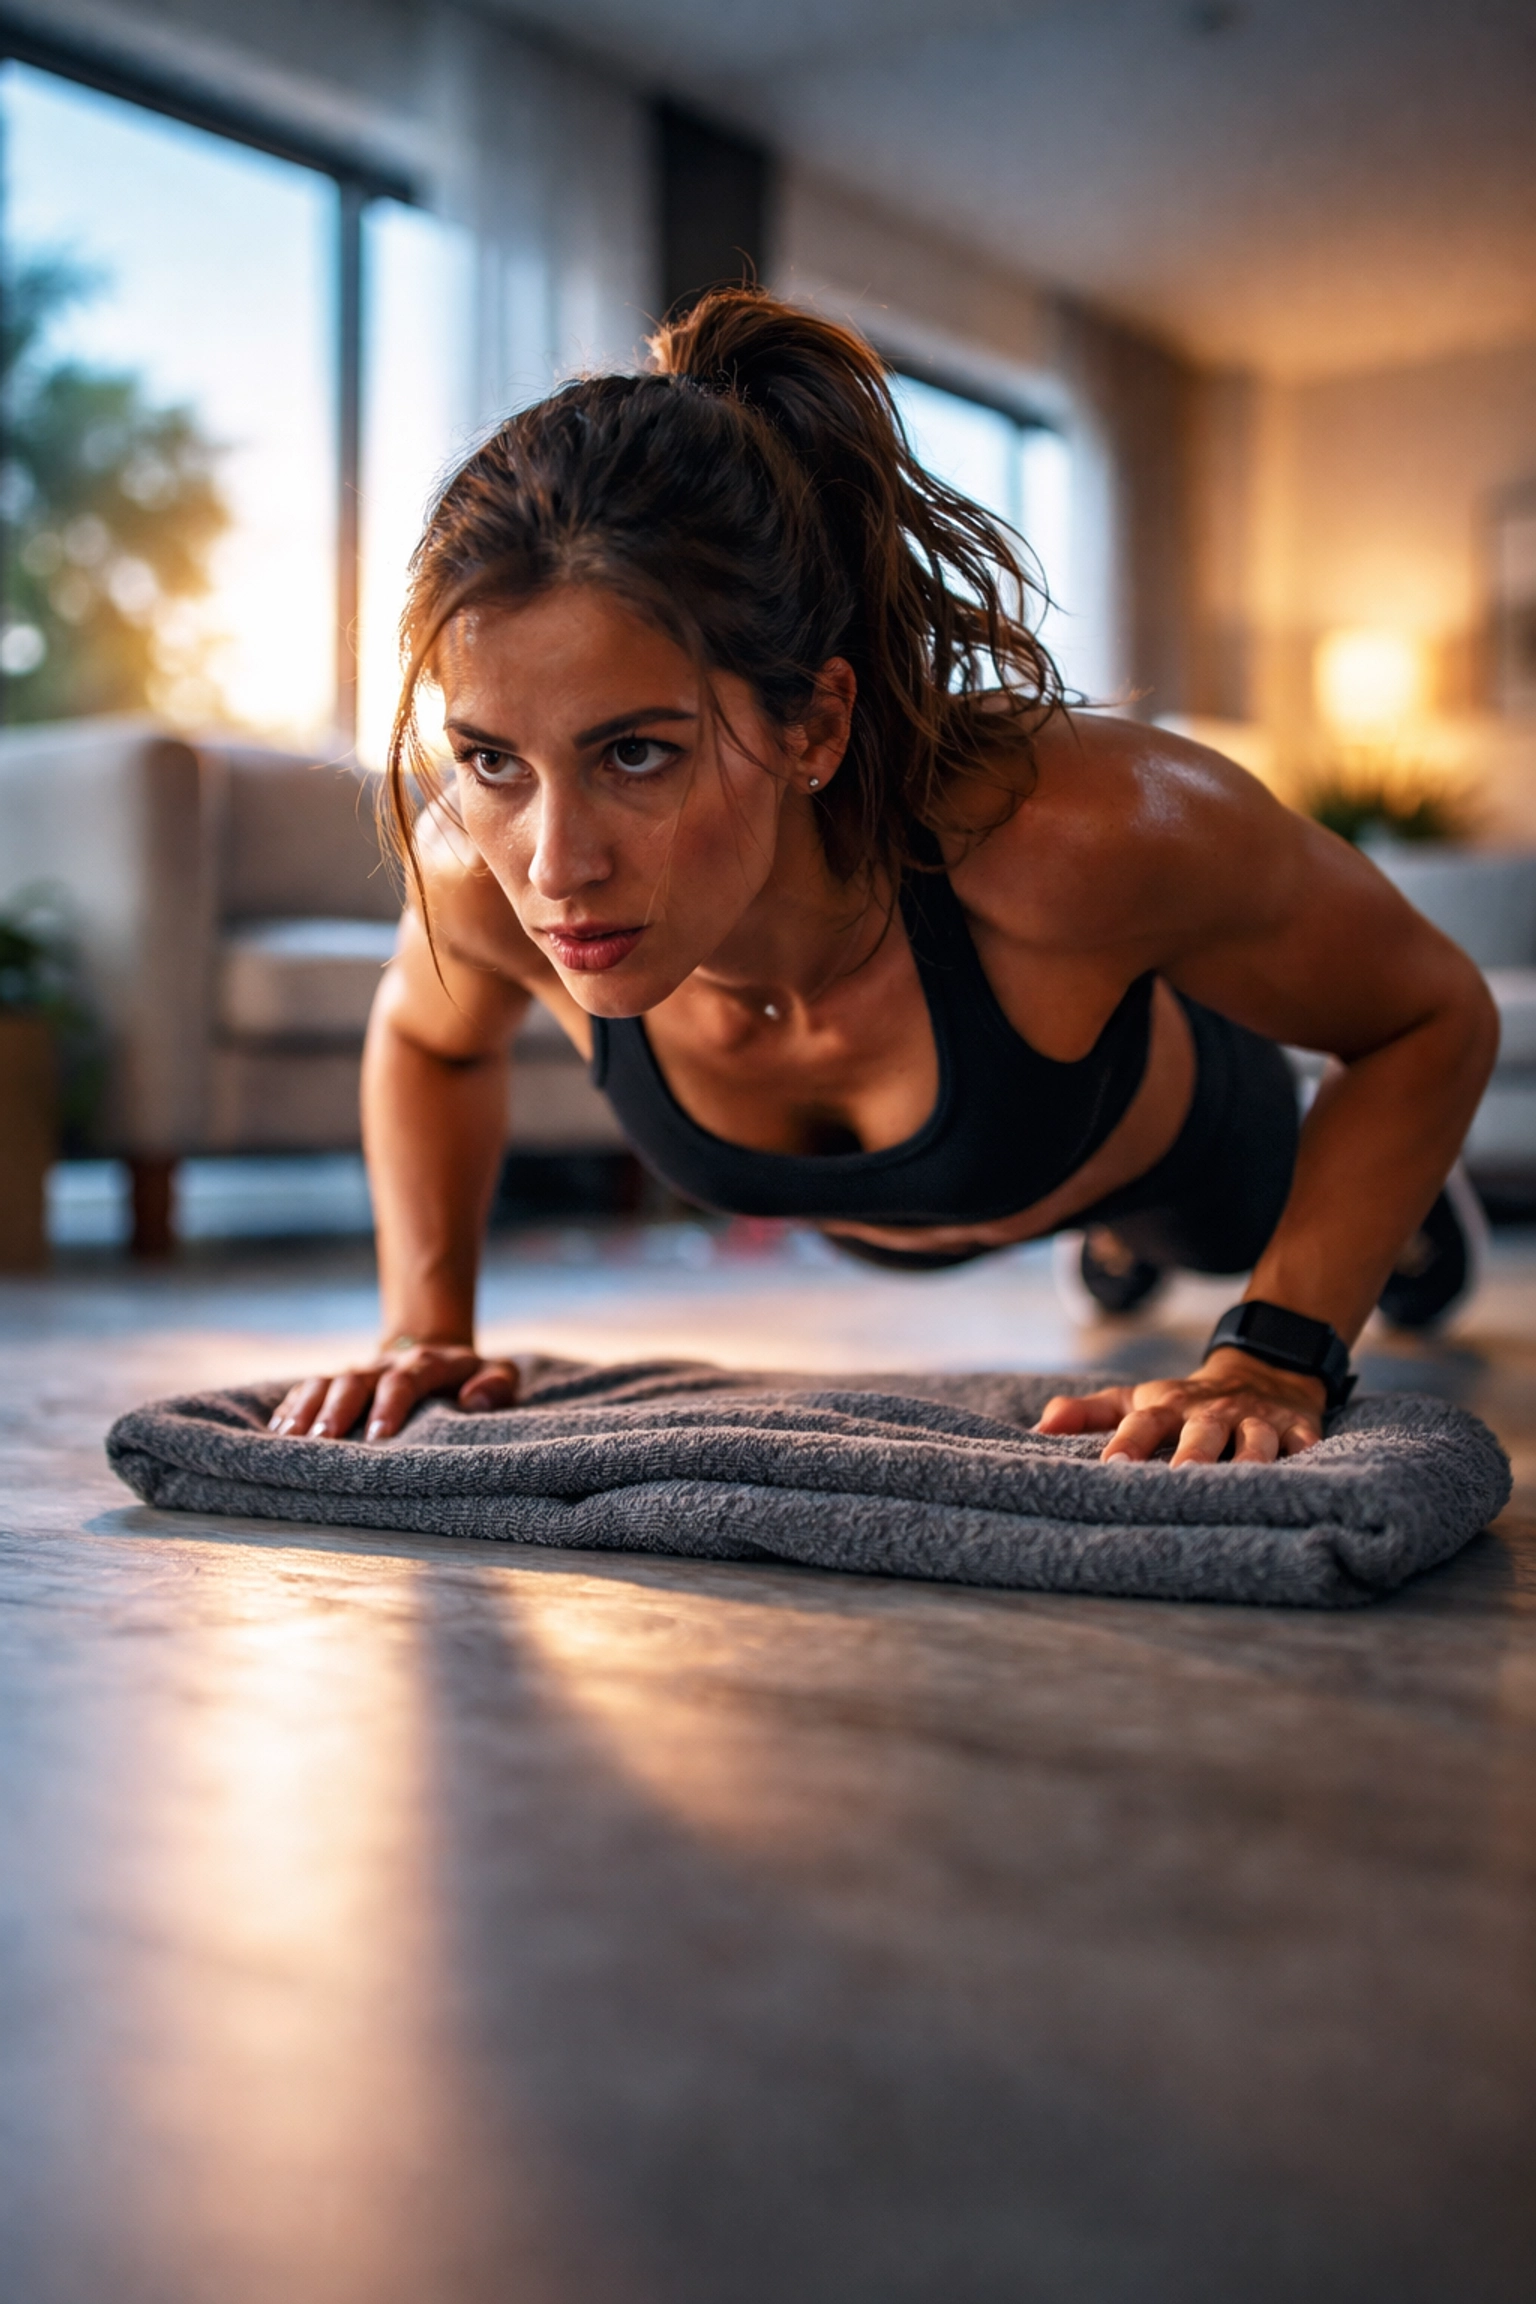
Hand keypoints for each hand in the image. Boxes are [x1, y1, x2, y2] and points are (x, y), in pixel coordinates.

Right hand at [268, 1342, 518, 1441]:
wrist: (435, 1354)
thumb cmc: (471, 1379)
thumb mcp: (498, 1374)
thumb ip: (497, 1384)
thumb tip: (474, 1400)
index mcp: (427, 1364)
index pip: (405, 1380)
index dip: (391, 1405)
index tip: (380, 1436)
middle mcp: (385, 1365)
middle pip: (356, 1380)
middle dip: (338, 1409)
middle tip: (323, 1440)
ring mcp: (358, 1372)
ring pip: (326, 1382)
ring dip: (306, 1409)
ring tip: (289, 1439)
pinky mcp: (337, 1382)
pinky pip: (308, 1388)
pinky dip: (290, 1407)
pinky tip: (276, 1431)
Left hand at [1035, 1346, 1326, 1466]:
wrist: (1263, 1371)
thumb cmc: (1185, 1402)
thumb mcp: (1138, 1400)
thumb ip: (1090, 1413)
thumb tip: (1040, 1427)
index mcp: (1168, 1408)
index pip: (1143, 1424)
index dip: (1128, 1443)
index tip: (1112, 1467)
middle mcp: (1212, 1413)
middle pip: (1202, 1433)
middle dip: (1193, 1454)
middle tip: (1182, 1479)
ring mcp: (1257, 1420)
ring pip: (1257, 1441)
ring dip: (1251, 1460)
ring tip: (1244, 1486)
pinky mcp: (1298, 1428)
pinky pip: (1305, 1445)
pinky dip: (1307, 1460)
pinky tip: (1308, 1481)